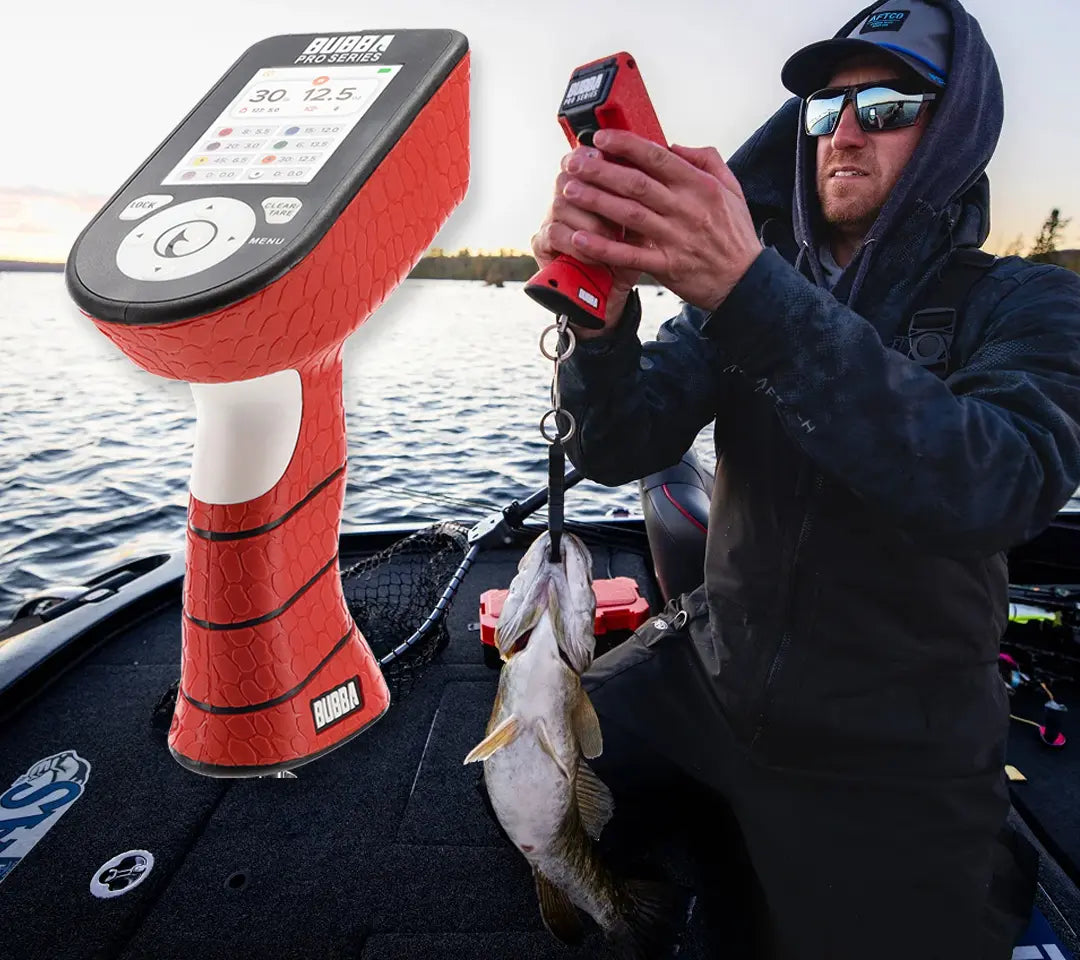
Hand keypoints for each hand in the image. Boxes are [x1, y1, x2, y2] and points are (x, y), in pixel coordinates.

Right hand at [530, 145, 642, 336]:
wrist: (614, 297)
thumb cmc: (632, 257)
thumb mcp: (647, 224)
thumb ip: (652, 196)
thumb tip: (667, 164)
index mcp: (591, 185)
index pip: (585, 157)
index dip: (596, 155)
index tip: (610, 157)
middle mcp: (567, 198)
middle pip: (568, 175)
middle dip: (594, 186)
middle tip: (619, 200)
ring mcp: (552, 220)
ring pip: (561, 203)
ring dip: (590, 218)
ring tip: (612, 234)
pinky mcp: (542, 245)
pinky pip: (554, 234)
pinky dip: (577, 242)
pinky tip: (594, 251)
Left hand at [554, 129, 762, 311]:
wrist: (745, 281)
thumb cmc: (734, 234)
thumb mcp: (731, 188)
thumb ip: (705, 160)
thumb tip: (673, 146)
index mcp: (700, 186)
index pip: (657, 157)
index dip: (625, 145)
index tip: (600, 139)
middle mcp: (686, 209)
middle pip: (636, 184)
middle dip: (600, 171)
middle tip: (573, 163)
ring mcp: (676, 238)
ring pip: (628, 215)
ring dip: (596, 202)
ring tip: (570, 191)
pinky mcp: (668, 266)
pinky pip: (630, 255)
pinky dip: (603, 247)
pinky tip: (580, 238)